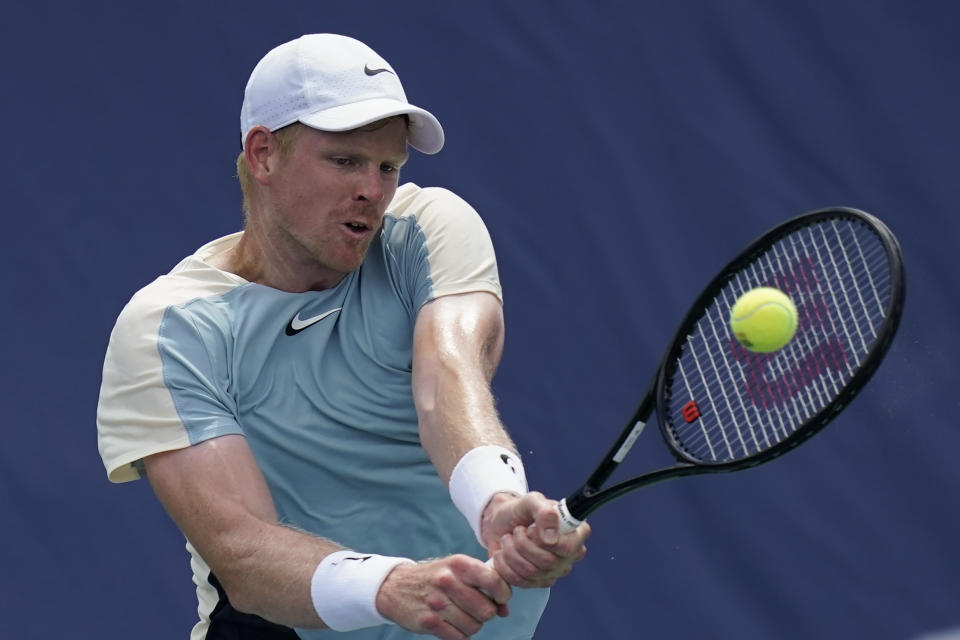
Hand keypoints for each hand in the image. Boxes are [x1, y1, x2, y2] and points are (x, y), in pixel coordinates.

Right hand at [375, 554, 511, 639]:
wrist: (395, 586)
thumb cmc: (435, 577)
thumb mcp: (457, 569)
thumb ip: (484, 583)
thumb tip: (504, 610)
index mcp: (459, 564)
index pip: (494, 582)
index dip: (502, 595)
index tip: (499, 599)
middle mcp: (448, 581)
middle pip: (487, 610)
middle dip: (486, 613)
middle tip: (476, 608)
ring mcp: (437, 602)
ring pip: (474, 626)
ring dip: (472, 625)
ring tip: (462, 616)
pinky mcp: (428, 622)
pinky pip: (459, 637)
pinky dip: (460, 634)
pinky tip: (452, 624)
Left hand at [481, 492, 590, 587]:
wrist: (500, 523)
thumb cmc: (519, 510)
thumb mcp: (531, 501)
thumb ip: (545, 513)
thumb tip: (552, 539)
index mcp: (575, 533)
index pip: (567, 547)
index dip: (543, 540)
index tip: (531, 529)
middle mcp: (570, 555)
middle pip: (547, 562)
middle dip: (523, 544)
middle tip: (516, 531)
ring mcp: (554, 571)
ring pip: (532, 573)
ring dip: (511, 553)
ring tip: (507, 539)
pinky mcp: (538, 582)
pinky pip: (520, 582)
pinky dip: (505, 566)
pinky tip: (503, 553)